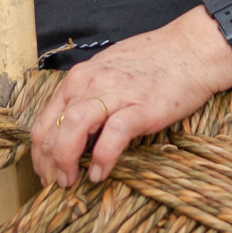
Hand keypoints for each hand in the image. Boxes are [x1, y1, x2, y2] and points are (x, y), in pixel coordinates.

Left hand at [28, 13, 231, 186]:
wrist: (193, 49)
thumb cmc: (154, 62)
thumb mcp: (109, 72)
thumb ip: (89, 95)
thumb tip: (74, 127)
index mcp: (80, 78)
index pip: (44, 119)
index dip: (39, 151)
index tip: (45, 170)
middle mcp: (91, 84)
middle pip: (52, 127)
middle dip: (47, 162)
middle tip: (54, 183)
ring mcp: (116, 95)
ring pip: (74, 128)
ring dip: (65, 160)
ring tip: (70, 181)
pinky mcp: (141, 108)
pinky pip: (112, 136)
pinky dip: (102, 158)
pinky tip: (99, 172)